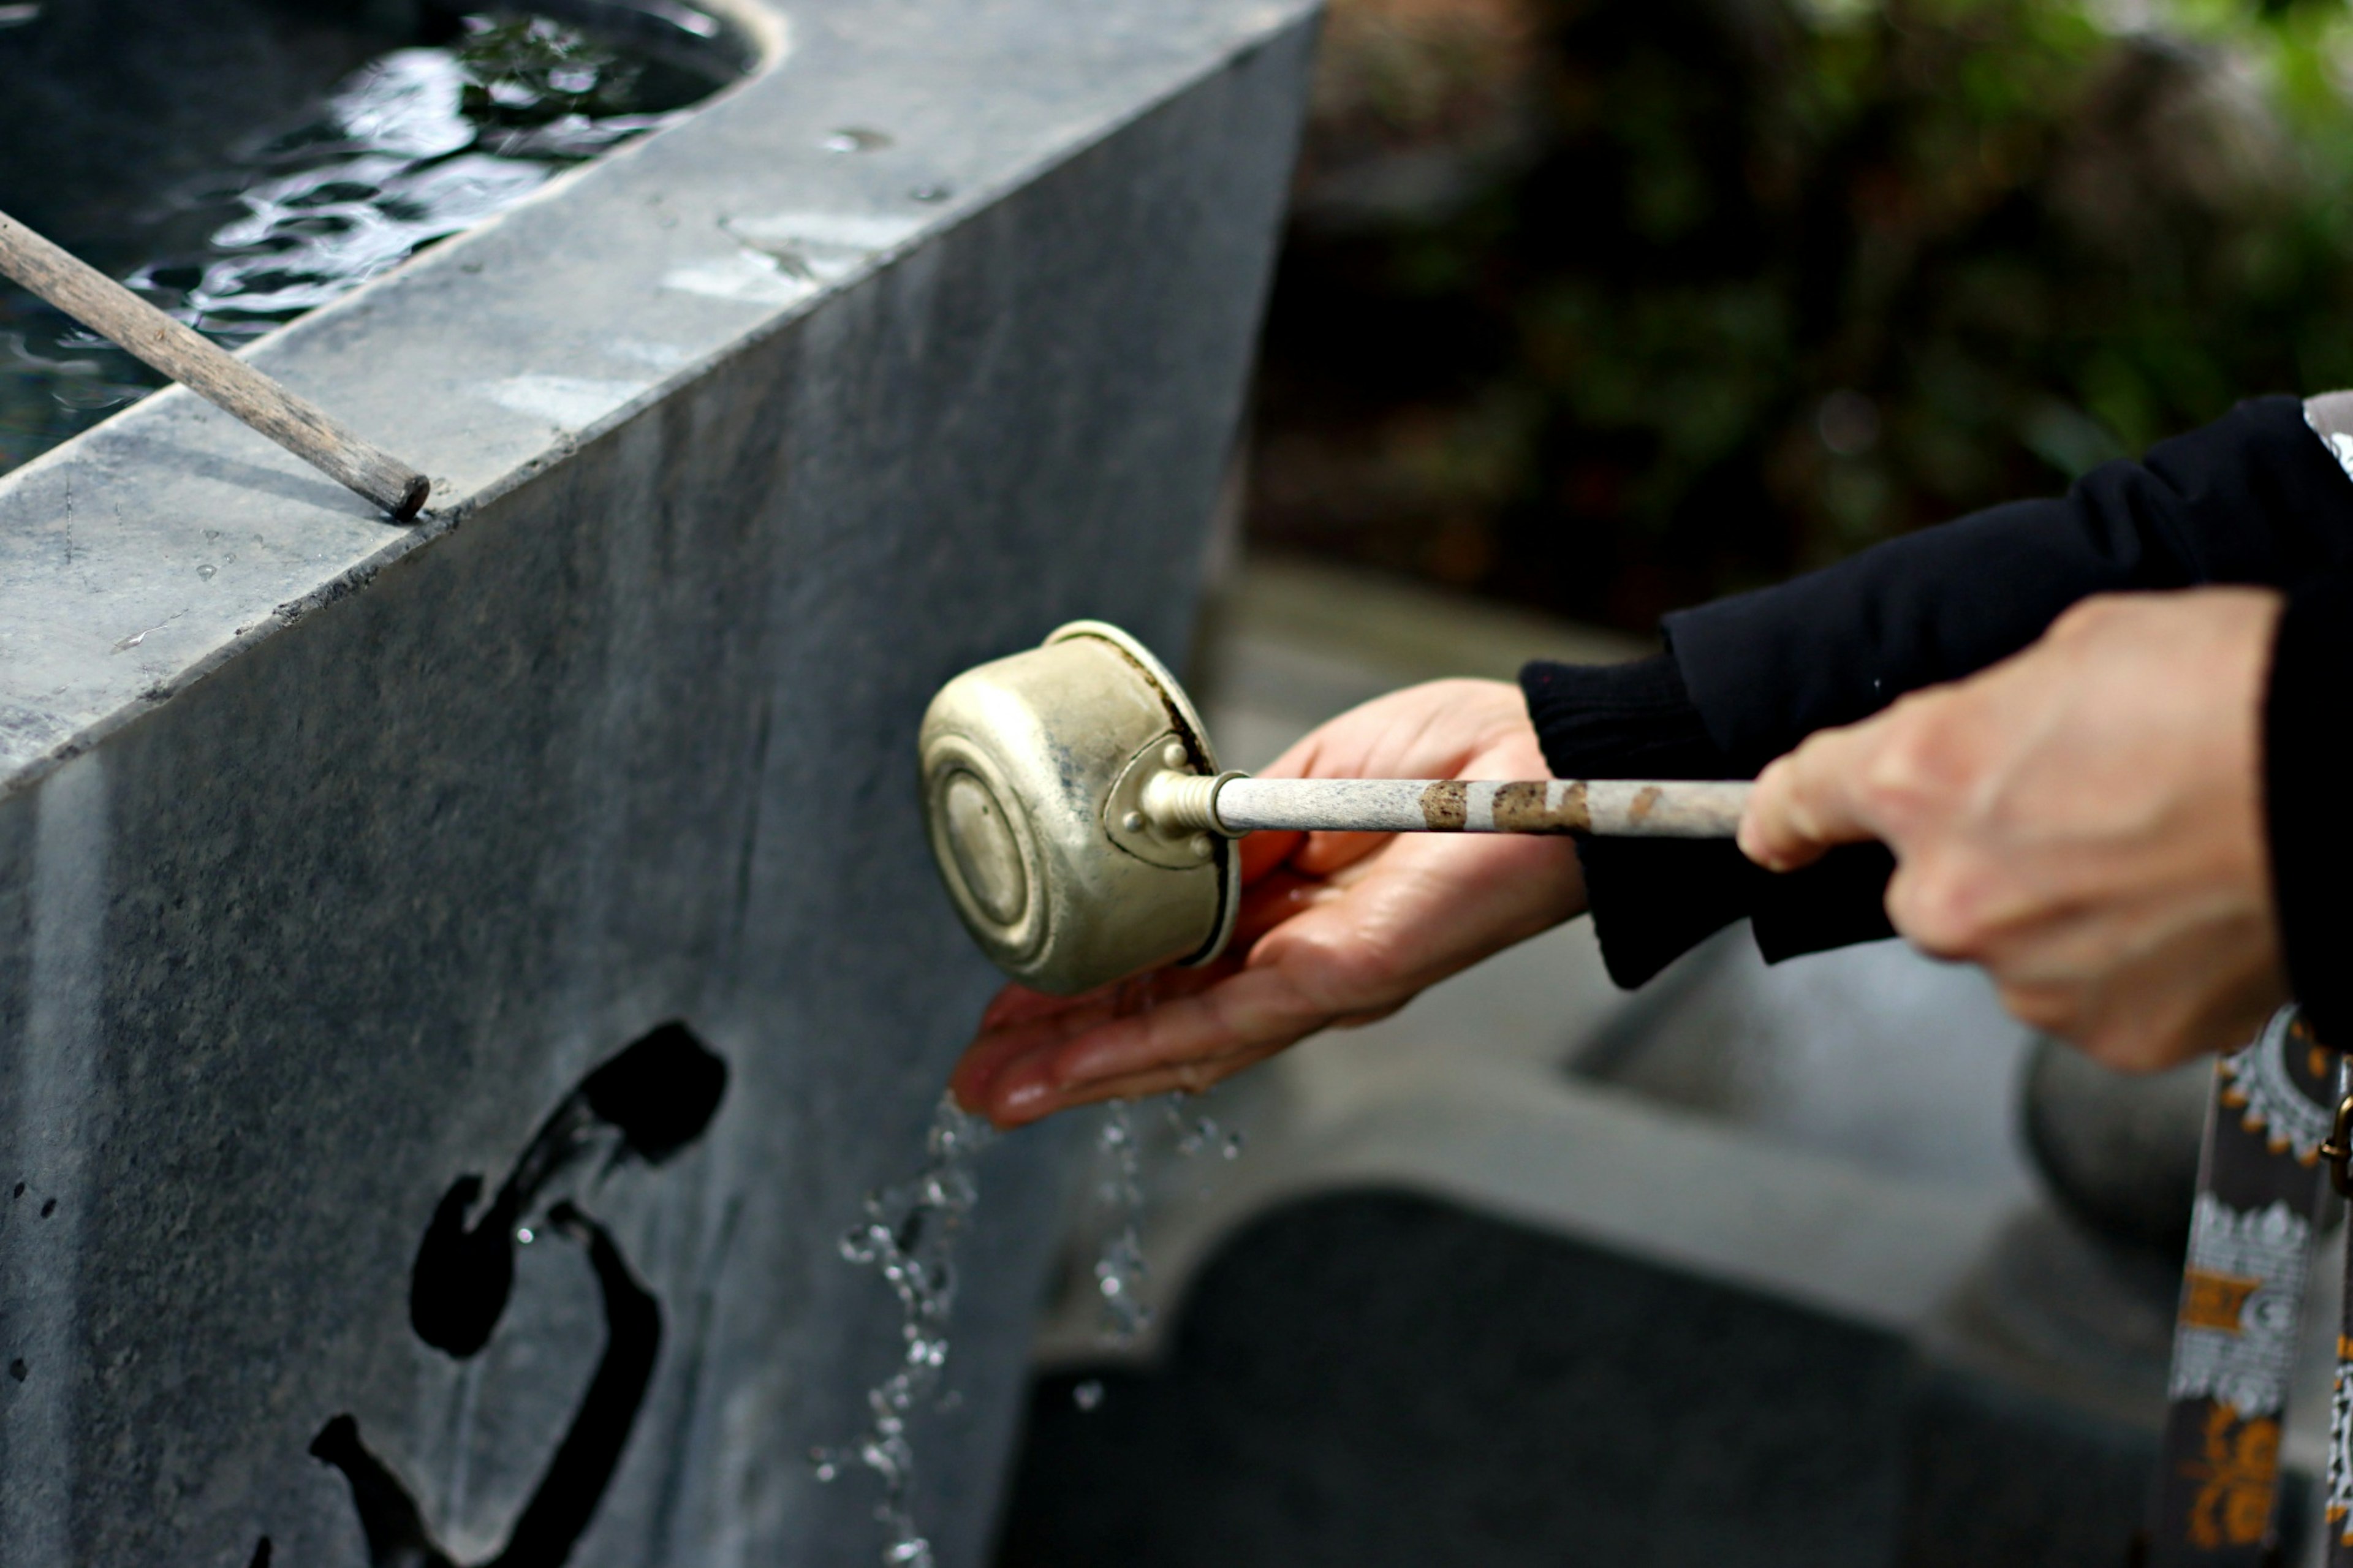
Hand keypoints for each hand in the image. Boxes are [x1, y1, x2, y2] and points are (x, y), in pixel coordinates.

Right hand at [949, 679, 1587, 1125]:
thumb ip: (1236, 822)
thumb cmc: (1464, 760)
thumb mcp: (1312, 780)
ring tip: (991, 1095)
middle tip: (972, 1080)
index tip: (1010, 999)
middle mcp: (1297, 963)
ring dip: (1078, 1071)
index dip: (1088, 990)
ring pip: (1175, 1042)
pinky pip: (1225, 1023)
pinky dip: (1138, 1051)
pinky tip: (1068, 1073)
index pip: (1169, 968)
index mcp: (1289, 910)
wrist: (1554, 759)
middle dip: (1061, 1051)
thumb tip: (1156, 836)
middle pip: (1159, 1021)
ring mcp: (1317, 982)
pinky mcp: (1342, 981)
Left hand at [1738, 588, 2288, 1069]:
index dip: (1782, 814)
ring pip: (2010, 944)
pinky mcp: (2103, 1033)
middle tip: (2087, 811)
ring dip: (2060, 911)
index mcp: (1919, 778)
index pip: (1798, 801)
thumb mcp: (2074, 650)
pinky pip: (2085, 996)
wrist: (2350, 777)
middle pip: (1926, 885)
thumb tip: (1978, 746)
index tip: (1775, 832)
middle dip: (1984, 854)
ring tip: (2160, 855)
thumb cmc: (2228, 689)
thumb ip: (1988, 715)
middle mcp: (1948, 890)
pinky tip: (2187, 911)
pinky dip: (2124, 964)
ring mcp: (2024, 974)